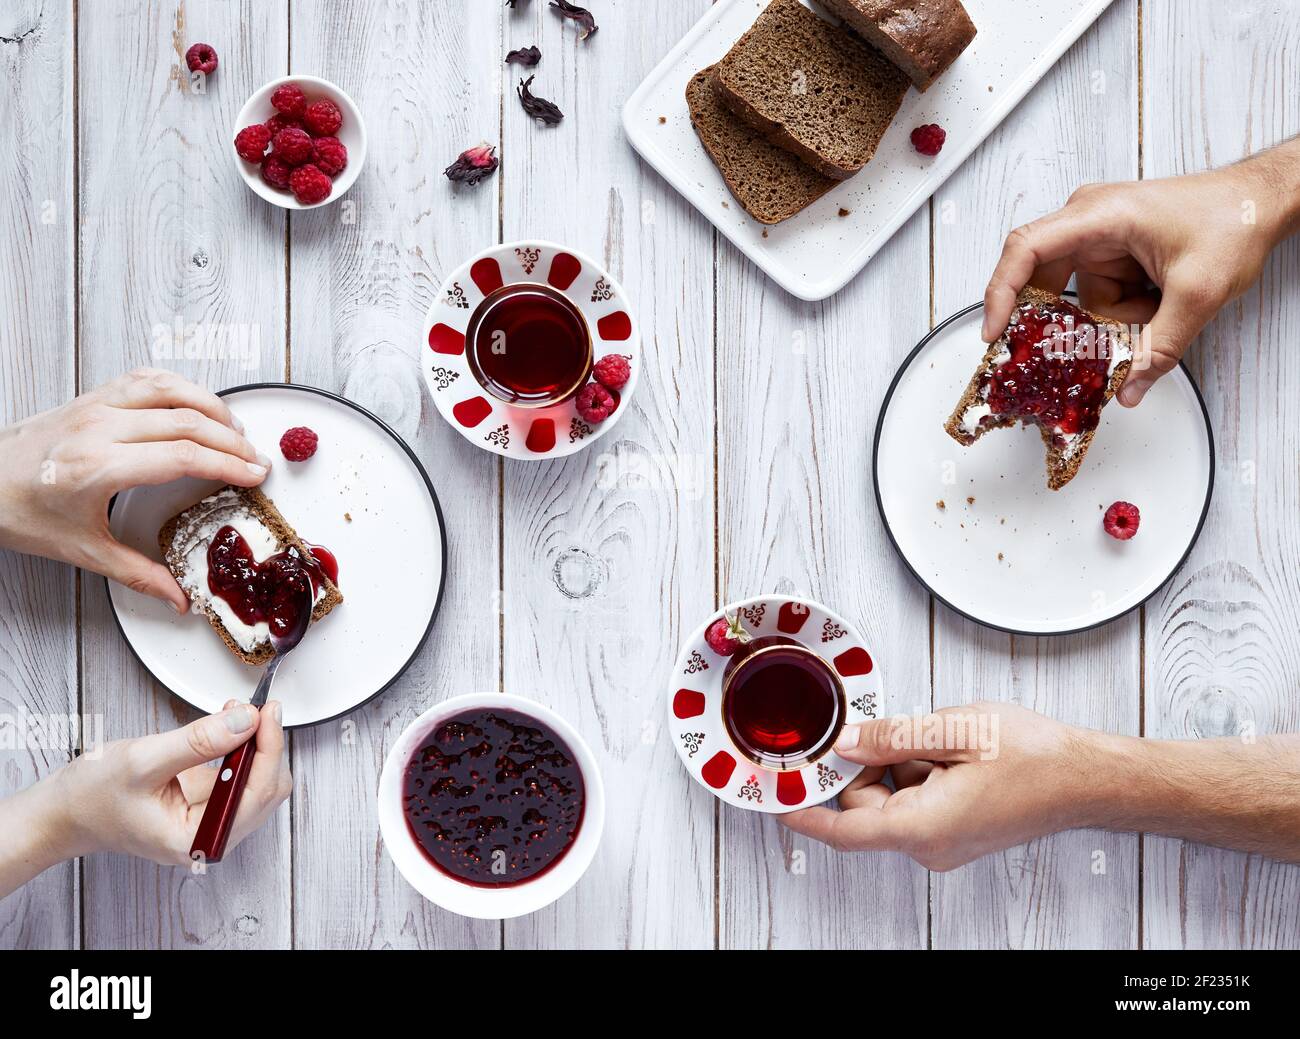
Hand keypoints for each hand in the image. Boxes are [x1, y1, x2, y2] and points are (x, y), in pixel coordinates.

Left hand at [0, 368, 271, 611]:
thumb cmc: (18, 511)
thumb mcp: (81, 550)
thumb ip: (137, 573)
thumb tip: (178, 597)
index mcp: (97, 466)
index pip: (182, 457)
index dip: (227, 465)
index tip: (254, 476)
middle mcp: (98, 428)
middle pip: (186, 422)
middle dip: (232, 441)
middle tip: (256, 461)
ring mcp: (95, 406)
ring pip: (171, 390)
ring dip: (212, 407)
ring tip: (236, 431)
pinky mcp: (91, 396)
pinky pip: (147, 379)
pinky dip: (181, 387)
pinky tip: (197, 404)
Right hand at [46, 701, 290, 867]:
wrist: (64, 811)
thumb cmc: (92, 797)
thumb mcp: (144, 760)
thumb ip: (199, 742)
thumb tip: (246, 722)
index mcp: (196, 840)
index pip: (257, 793)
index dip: (268, 748)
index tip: (266, 713)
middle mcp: (210, 837)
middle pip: (267, 788)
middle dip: (266, 745)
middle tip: (255, 708)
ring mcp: (210, 821)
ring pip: (258, 781)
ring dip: (255, 745)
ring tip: (239, 712)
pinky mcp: (205, 805)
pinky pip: (238, 776)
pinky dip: (241, 749)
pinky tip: (229, 724)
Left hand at [780, 703, 1092, 870]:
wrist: (1084, 776)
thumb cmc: (1033, 756)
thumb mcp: (954, 731)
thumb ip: (890, 738)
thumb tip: (843, 744)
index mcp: (923, 827)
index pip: (845, 830)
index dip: (805, 815)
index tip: (775, 802)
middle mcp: (929, 845)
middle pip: (864, 807)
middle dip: (869, 765)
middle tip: (903, 734)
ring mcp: (942, 842)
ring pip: (889, 799)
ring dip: (900, 765)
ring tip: (945, 745)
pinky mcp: (953, 832)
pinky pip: (913, 801)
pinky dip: (919, 773)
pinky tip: (952, 755)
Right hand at [981, 139, 1299, 405]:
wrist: (1263, 202)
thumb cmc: (1234, 217)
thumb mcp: (1199, 292)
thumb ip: (1161, 346)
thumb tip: (1129, 388)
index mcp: (1100, 215)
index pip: (1027, 249)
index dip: (1001, 292)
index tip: (994, 331)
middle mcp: (1089, 222)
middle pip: (1046, 281)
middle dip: (1064, 322)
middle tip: (1065, 353)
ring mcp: (1100, 240)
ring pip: (1081, 300)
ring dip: (1112, 320)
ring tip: (1155, 312)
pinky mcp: (1113, 257)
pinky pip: (1100, 299)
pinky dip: (1124, 314)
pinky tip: (1154, 306)